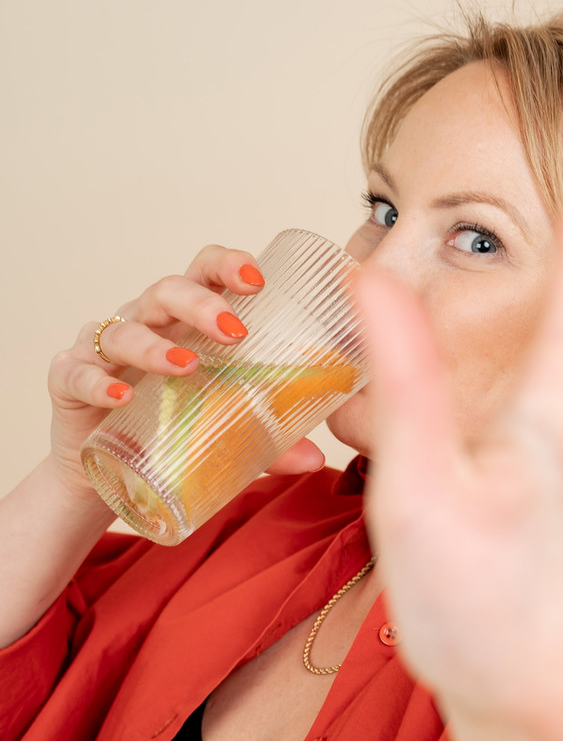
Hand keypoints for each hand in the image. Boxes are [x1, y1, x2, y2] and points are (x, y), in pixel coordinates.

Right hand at [47, 245, 324, 501]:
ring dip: (155, 346)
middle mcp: (144, 322)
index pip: (205, 272)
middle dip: (202, 304)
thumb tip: (316, 460)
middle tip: (235, 331)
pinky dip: (98, 383)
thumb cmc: (170, 430)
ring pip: (123, 329)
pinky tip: (120, 397)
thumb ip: (269, 445)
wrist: (106, 474)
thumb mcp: (224, 433)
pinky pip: (77, 373)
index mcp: (185, 321)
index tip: (257, 279)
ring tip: (186, 366)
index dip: (228, 265)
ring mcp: (103, 349)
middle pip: (167, 290)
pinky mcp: (68, 380)